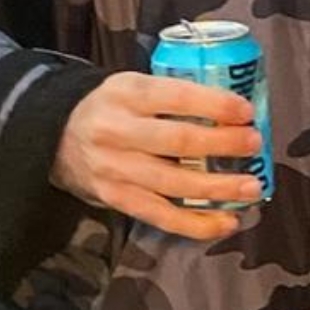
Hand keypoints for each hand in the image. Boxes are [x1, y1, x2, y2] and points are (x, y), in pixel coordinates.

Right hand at [51, 71, 265, 240]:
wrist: (55, 137)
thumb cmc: (115, 108)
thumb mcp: (136, 85)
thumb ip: (176, 94)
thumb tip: (239, 111)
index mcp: (127, 93)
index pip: (176, 97)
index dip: (214, 105)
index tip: (246, 111)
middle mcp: (117, 131)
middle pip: (177, 142)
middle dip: (222, 145)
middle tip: (255, 144)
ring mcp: (114, 169)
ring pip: (172, 183)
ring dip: (217, 188)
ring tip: (252, 187)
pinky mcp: (115, 199)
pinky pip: (159, 216)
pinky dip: (195, 223)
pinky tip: (226, 222)